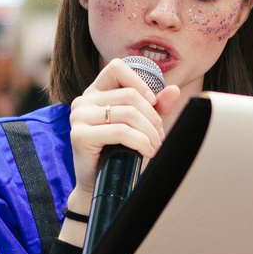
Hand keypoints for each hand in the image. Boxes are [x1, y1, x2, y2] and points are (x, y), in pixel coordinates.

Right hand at [67, 59, 186, 191]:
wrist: (100, 185)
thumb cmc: (120, 154)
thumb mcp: (140, 127)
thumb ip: (155, 108)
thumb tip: (173, 90)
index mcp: (96, 93)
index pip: (117, 68)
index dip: (140, 81)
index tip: (154, 103)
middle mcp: (83, 101)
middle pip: (130, 95)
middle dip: (152, 117)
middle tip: (159, 137)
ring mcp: (78, 117)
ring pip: (128, 113)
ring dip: (149, 132)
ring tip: (154, 147)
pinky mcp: (79, 135)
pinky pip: (120, 131)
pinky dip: (140, 142)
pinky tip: (147, 152)